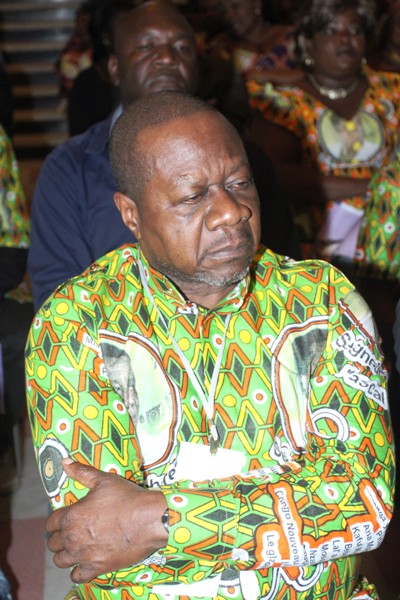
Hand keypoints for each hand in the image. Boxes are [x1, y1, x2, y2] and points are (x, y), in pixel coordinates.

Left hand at [46, 458, 167, 582]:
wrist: (150, 519)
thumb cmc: (127, 498)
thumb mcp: (104, 480)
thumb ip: (82, 472)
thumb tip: (65, 462)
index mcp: (72, 516)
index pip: (50, 523)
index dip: (56, 520)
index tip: (65, 518)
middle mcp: (73, 538)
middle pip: (53, 543)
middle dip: (60, 537)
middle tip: (72, 532)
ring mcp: (83, 555)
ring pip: (61, 561)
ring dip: (66, 554)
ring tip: (76, 547)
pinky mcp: (96, 568)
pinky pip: (76, 576)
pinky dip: (78, 571)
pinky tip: (85, 562)